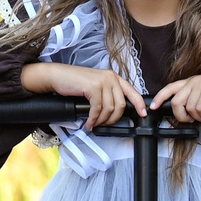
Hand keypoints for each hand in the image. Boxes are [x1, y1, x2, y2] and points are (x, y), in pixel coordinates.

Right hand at [28, 62, 146, 128]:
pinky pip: (97, 109)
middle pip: (121, 105)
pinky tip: (89, 122)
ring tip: (93, 123)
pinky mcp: (93, 87)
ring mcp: (102, 81)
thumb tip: (115, 111)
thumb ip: (107, 94)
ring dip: (101, 121)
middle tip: (104, 124)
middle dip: (113, 119)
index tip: (143, 114)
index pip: (132, 91)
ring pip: (109, 109)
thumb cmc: (75, 82)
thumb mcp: (96, 86)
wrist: (58, 76)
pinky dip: (93, 119)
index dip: (139, 104)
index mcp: (114, 77)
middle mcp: (110, 77)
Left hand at [151, 64, 200, 121]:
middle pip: (176, 102)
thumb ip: (197, 97)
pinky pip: (199, 109)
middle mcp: (193, 82)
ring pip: (188, 108)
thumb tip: (191, 113)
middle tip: (192, 121)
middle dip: (181, 117)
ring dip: (197, 118)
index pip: (170, 88)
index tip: (153, 108)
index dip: (160, 98)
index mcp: (191, 81)